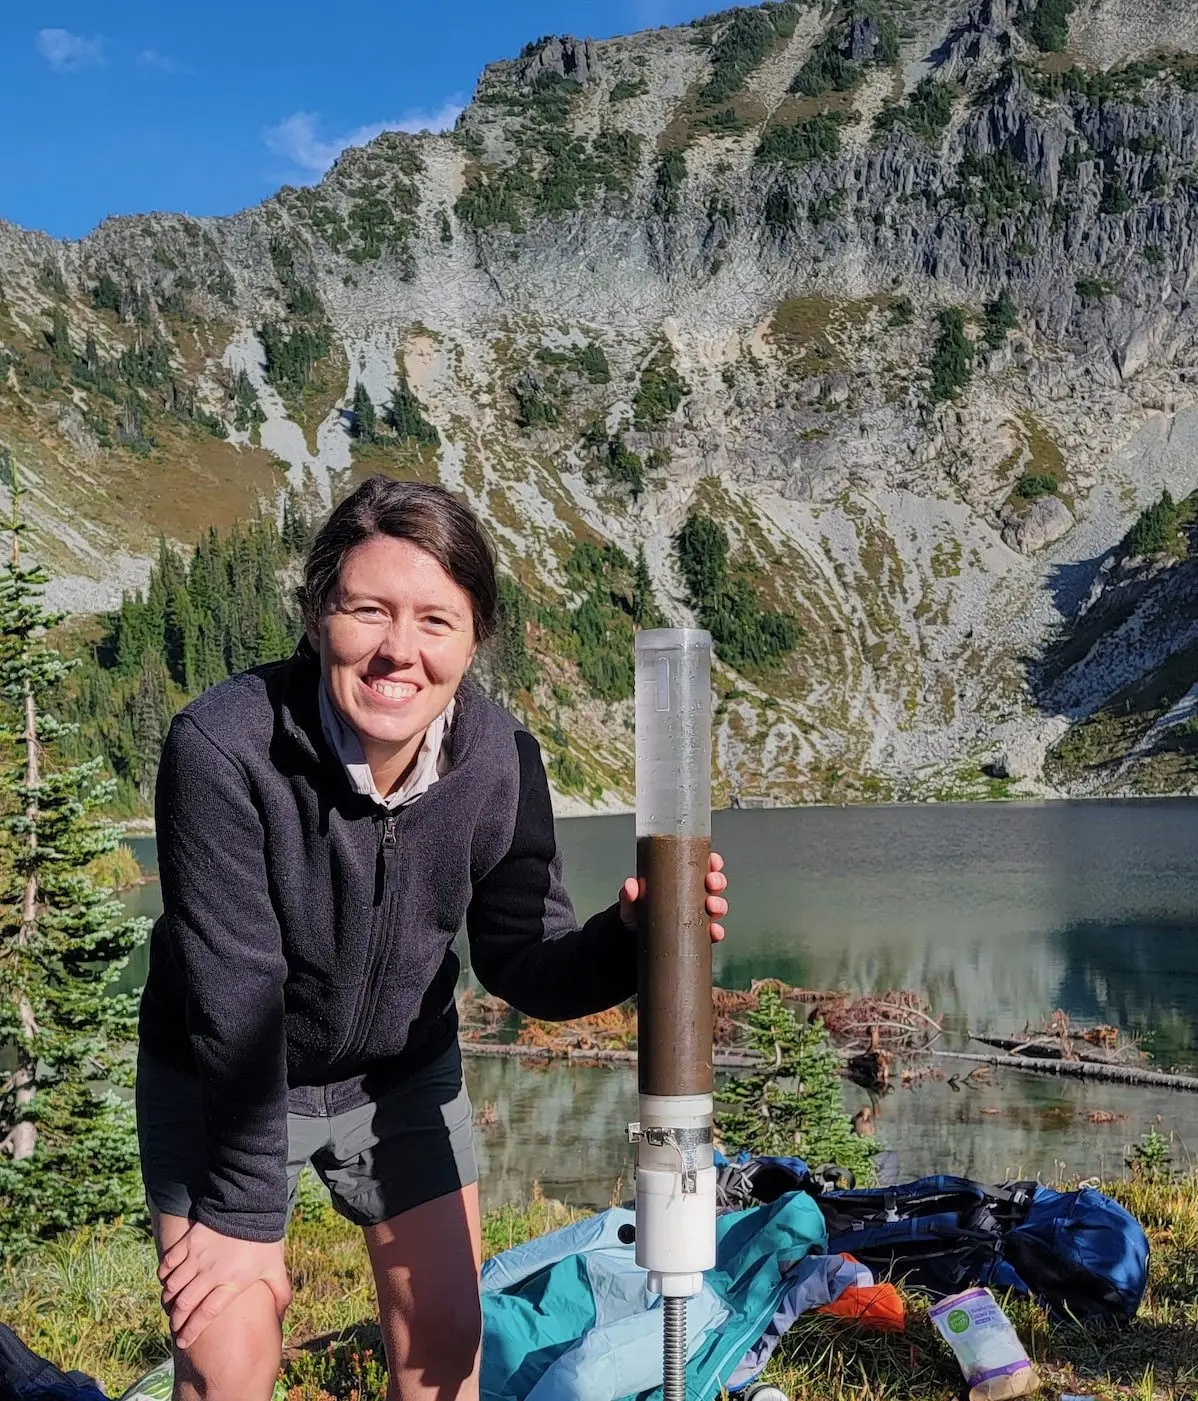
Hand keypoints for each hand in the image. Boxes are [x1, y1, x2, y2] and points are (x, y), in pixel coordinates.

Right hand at [158, 1220, 290, 1347]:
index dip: (192, 1331)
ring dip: (168, 1299)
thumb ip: (280, 1292)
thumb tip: (282, 1317)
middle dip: (176, 1319)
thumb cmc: (265, 1239)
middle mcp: (212, 1272)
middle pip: (185, 1304)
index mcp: (232, 1282)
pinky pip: (168, 1262)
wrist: (253, 1205)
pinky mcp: (190, 1241)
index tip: (183, 1342)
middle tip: (174, 1325)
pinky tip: (166, 1280)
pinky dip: (163, 1274)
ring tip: (170, 1305)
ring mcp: (199, 1256)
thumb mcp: (276, 1267)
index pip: (206, 1314)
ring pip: (173, 1285)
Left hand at [619, 850, 727, 941]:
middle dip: (718, 881)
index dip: (713, 862)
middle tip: (711, 883)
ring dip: (719, 905)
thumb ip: (629, 894)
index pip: (703, 866)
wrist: (634, 938)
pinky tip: (714, 931)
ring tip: (711, 906)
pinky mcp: (698, 934)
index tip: (714, 862)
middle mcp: (694, 895)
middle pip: (715, 884)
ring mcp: (698, 914)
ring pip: (718, 906)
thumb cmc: (637, 911)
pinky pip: (713, 932)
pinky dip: (717, 932)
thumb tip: (630, 885)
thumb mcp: (632, 901)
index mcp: (682, 879)